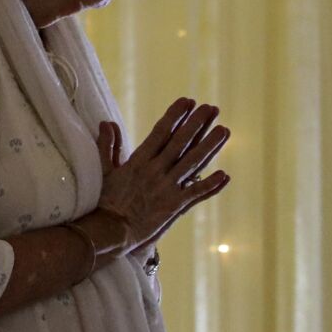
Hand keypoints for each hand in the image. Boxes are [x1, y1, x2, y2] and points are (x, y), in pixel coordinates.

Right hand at [94, 97, 231, 253]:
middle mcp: (155, 170)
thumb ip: (109, 146)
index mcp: (139, 160)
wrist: (109, 230)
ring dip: (210, 146)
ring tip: (224, 130)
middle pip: (180, 143)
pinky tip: (225, 175)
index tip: (187, 101)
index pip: (160, 132)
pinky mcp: (173, 206)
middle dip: (197, 124)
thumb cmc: (107, 201)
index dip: (175, 116)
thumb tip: (107, 122)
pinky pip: (195, 193)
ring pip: (192, 163)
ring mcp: (166, 188)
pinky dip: (210, 185)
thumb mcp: (106, 171)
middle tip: (211, 108)